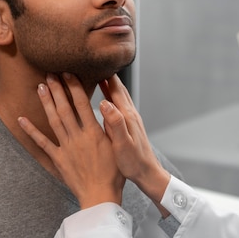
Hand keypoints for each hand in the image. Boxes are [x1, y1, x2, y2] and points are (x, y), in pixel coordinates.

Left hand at [17, 73, 124, 208]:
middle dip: (57, 89)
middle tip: (50, 73)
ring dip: (46, 102)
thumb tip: (108, 105)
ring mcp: (66, 147)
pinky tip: (21, 119)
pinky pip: (42, 143)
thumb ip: (112, 125)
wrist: (100, 195)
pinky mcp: (58, 159)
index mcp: (94, 132)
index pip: (82, 104)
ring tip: (40, 87)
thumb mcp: (119, 146)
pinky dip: (31, 130)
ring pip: (54, 120)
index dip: (74, 86)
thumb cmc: (114, 173)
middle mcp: (78, 137)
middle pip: (65, 108)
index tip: (68, 72)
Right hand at [98, 75, 170, 205]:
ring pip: (119, 96)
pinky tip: (104, 101)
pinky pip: (118, 106)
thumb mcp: (122, 144)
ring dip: (108, 86)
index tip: (91, 63)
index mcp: (127, 116)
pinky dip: (110, 98)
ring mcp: (130, 119)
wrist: (147, 173)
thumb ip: (115, 123)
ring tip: (96, 76)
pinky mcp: (128, 126)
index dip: (104, 75)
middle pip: (118, 89)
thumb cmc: (134, 162)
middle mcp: (130, 114)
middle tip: (91, 65)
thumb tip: (104, 102)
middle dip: (105, 76)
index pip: (115, 89)